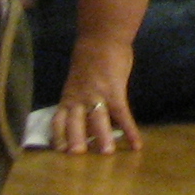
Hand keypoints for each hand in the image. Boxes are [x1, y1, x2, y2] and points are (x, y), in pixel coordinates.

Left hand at [51, 39, 140, 154]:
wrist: (102, 37)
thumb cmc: (91, 57)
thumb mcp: (78, 79)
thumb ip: (79, 96)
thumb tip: (84, 114)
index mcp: (68, 96)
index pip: (58, 120)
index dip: (57, 136)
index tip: (59, 152)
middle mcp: (79, 98)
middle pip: (74, 122)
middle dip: (75, 140)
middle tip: (75, 156)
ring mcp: (96, 95)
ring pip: (97, 120)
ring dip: (102, 137)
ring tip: (106, 154)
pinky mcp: (115, 92)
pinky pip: (122, 114)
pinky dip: (130, 130)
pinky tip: (137, 144)